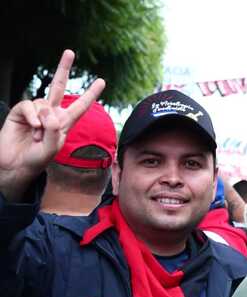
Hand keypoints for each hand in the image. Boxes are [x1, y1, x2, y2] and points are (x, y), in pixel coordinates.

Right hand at [0, 50, 104, 195]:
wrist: (16, 164)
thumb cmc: (37, 159)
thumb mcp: (53, 148)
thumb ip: (55, 130)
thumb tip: (47, 110)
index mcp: (65, 122)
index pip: (80, 106)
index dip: (91, 94)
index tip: (102, 81)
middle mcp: (51, 113)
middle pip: (58, 86)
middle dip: (63, 68)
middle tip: (70, 52)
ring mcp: (35, 111)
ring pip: (43, 103)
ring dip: (42, 121)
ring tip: (38, 136)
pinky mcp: (20, 112)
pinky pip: (29, 105)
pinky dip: (32, 116)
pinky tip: (32, 127)